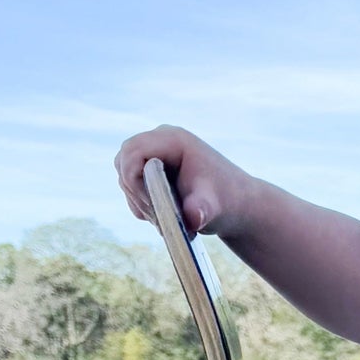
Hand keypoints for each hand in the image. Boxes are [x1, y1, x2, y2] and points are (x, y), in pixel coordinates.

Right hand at [114, 125, 253, 237]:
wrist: (236, 205)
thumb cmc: (227, 202)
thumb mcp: (214, 207)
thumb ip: (200, 210)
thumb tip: (193, 218)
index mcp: (174, 139)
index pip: (133, 151)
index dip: (133, 179)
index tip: (152, 205)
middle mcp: (161, 140)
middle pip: (123, 161)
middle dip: (134, 193)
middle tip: (157, 217)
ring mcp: (155, 152)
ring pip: (125, 173)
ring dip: (137, 200)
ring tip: (163, 220)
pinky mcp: (153, 167)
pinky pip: (131, 183)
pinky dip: (140, 203)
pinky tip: (161, 217)